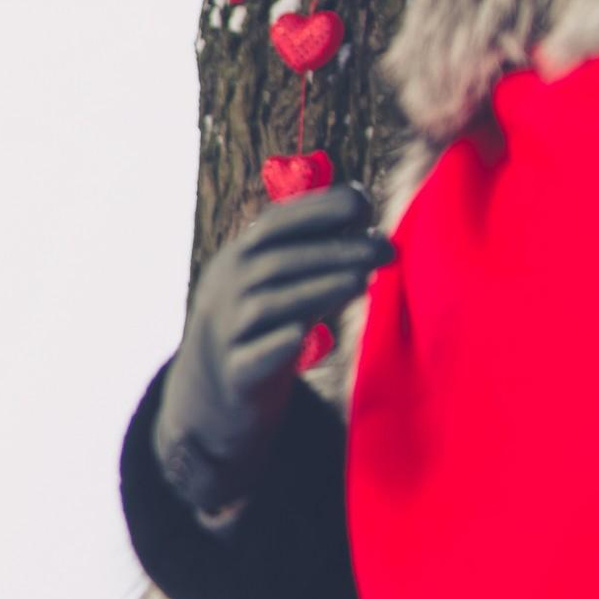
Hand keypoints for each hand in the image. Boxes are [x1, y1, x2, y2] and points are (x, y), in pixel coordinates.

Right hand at [154, 184, 392, 515]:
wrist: (214, 396)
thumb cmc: (263, 330)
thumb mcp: (277, 285)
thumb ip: (314, 254)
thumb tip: (368, 215)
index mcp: (237, 260)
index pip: (273, 225)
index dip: (315, 209)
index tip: (362, 201)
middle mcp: (225, 291)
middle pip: (275, 262)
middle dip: (332, 250)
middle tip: (384, 248)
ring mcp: (226, 333)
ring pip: (267, 306)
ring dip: (315, 289)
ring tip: (362, 281)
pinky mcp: (236, 377)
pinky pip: (253, 358)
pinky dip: (277, 345)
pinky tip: (305, 336)